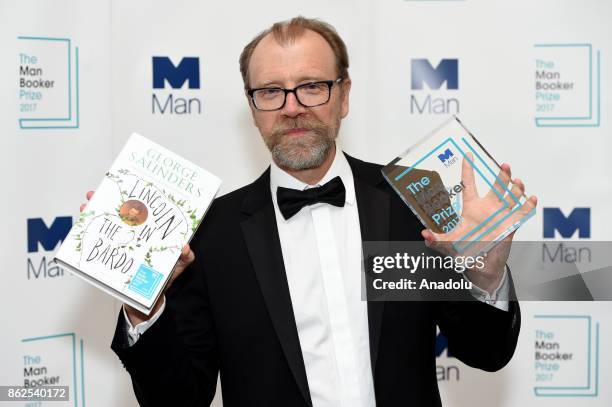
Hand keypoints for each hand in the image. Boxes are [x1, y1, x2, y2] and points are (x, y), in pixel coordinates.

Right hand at [79, 191, 195, 323]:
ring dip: (94, 214)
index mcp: (150, 234)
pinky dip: (90, 236)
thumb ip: (185, 258)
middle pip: (120, 214)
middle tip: (96, 193)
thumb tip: (184, 247)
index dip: (135, 198)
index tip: (129, 187)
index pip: (141, 212)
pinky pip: (100, 245)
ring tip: (86, 203)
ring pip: (107, 226)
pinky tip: (83, 227)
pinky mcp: (112, 258)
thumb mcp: (178, 266)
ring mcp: (122, 245)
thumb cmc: (165, 278)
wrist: (150, 300)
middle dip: (107, 202)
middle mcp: (135, 236)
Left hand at [421, 154, 536, 293]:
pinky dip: (528, 206)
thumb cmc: (464, 253)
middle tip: (505, 165)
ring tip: (518, 183)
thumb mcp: (448, 244)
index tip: (468, 155)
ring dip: (515, 189)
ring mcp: (501, 216)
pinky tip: (531, 198)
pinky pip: (522, 213)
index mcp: (471, 208)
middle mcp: (487, 208)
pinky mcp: (511, 226)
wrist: (481, 267)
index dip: (468, 169)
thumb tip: (425, 234)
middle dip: (502, 176)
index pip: (469, 184)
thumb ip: (436, 239)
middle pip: (496, 187)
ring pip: (511, 197)